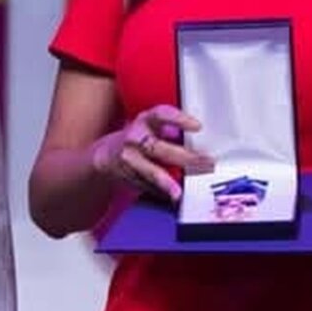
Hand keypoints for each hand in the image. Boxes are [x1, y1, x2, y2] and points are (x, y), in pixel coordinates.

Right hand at [90, 105, 209, 201]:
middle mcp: (135, 137)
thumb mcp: (152, 127)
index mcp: (145, 120)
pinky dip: (162, 191)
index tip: (198, 126)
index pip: (162, 114)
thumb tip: (201, 145)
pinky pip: (147, 184)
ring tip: (178, 192)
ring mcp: (130, 157)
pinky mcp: (128, 174)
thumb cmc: (138, 139)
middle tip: (206, 162)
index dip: (179, 119)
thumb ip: (173, 134)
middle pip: (160, 147)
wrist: (105, 155)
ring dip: (167, 182)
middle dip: (185, 157)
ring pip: (150, 170)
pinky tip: (173, 196)